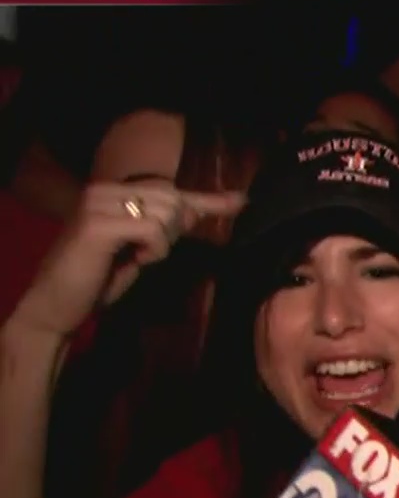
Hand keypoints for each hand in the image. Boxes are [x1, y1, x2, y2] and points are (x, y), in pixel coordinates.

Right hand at [10, 179, 244, 338]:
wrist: (57, 307)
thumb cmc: (98, 280)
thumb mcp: (139, 249)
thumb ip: (164, 228)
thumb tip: (196, 212)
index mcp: (112, 192)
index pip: (171, 191)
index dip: (209, 200)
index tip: (242, 200)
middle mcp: (104, 190)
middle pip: (174, 199)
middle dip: (175, 230)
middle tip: (147, 253)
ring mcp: (99, 203)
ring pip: (168, 212)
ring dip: (162, 242)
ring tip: (135, 256)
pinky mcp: (99, 224)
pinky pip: (154, 229)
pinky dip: (154, 249)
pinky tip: (134, 260)